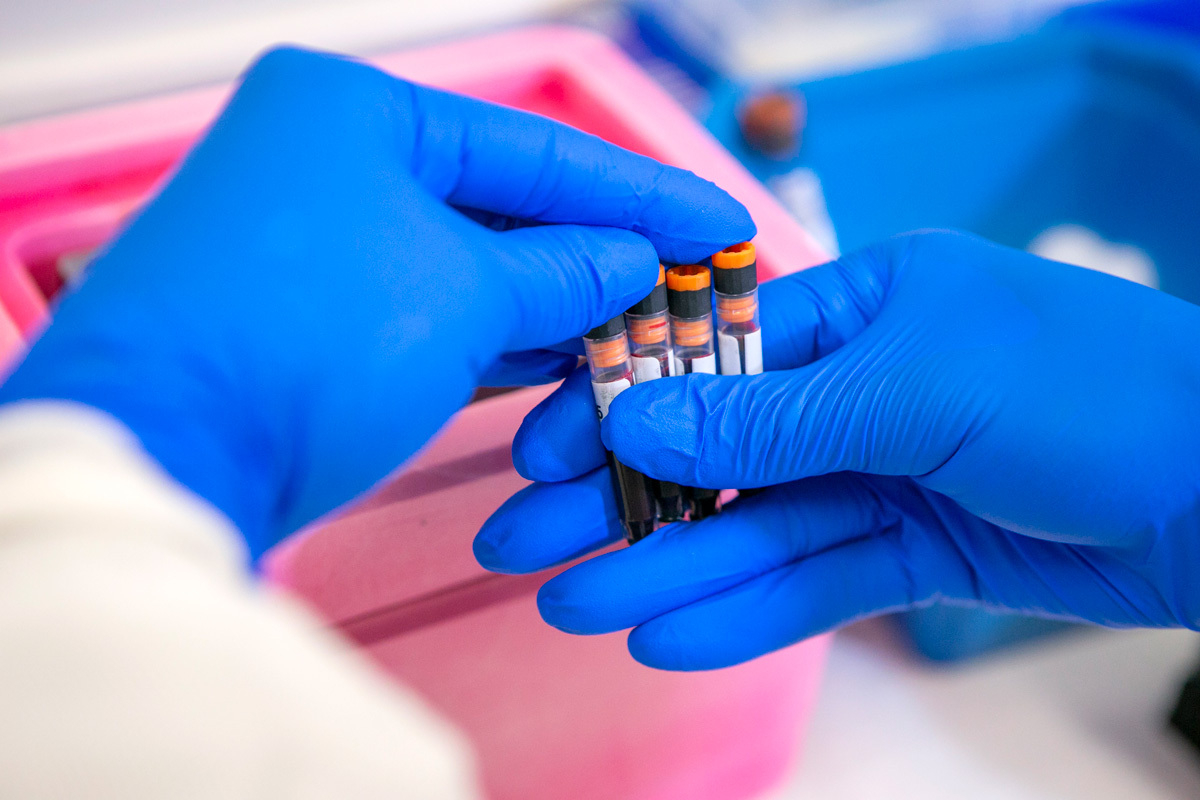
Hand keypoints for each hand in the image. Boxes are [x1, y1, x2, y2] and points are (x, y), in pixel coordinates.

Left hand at [0, 47, 753, 558]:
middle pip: (503, 207)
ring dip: (554, 306)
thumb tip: (630, 264)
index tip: (717, 227)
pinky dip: (499, 340)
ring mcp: (316, 245)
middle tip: (687, 288)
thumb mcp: (462, 294)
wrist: (168, 455)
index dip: (641, 192)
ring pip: (471, 268)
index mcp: (356, 112)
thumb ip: (563, 272)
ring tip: (644, 330)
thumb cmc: (302, 343)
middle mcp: (328, 161)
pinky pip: (433, 316)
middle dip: (598, 255)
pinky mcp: (313, 322)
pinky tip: (566, 361)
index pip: (535, 147)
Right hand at [476, 231, 1199, 669]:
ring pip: (753, 526)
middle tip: (522, 546)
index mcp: (862, 304)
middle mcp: (861, 384)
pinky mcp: (913, 547)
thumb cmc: (1096, 392)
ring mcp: (884, 470)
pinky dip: (746, 609)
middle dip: (618, 499)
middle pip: (714, 449)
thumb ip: (774, 418)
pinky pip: (812, 579)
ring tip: (575, 605)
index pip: (709, 354)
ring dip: (666, 566)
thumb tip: (639, 420)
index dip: (620, 404)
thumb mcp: (920, 385)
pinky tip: (668, 634)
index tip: (541, 452)